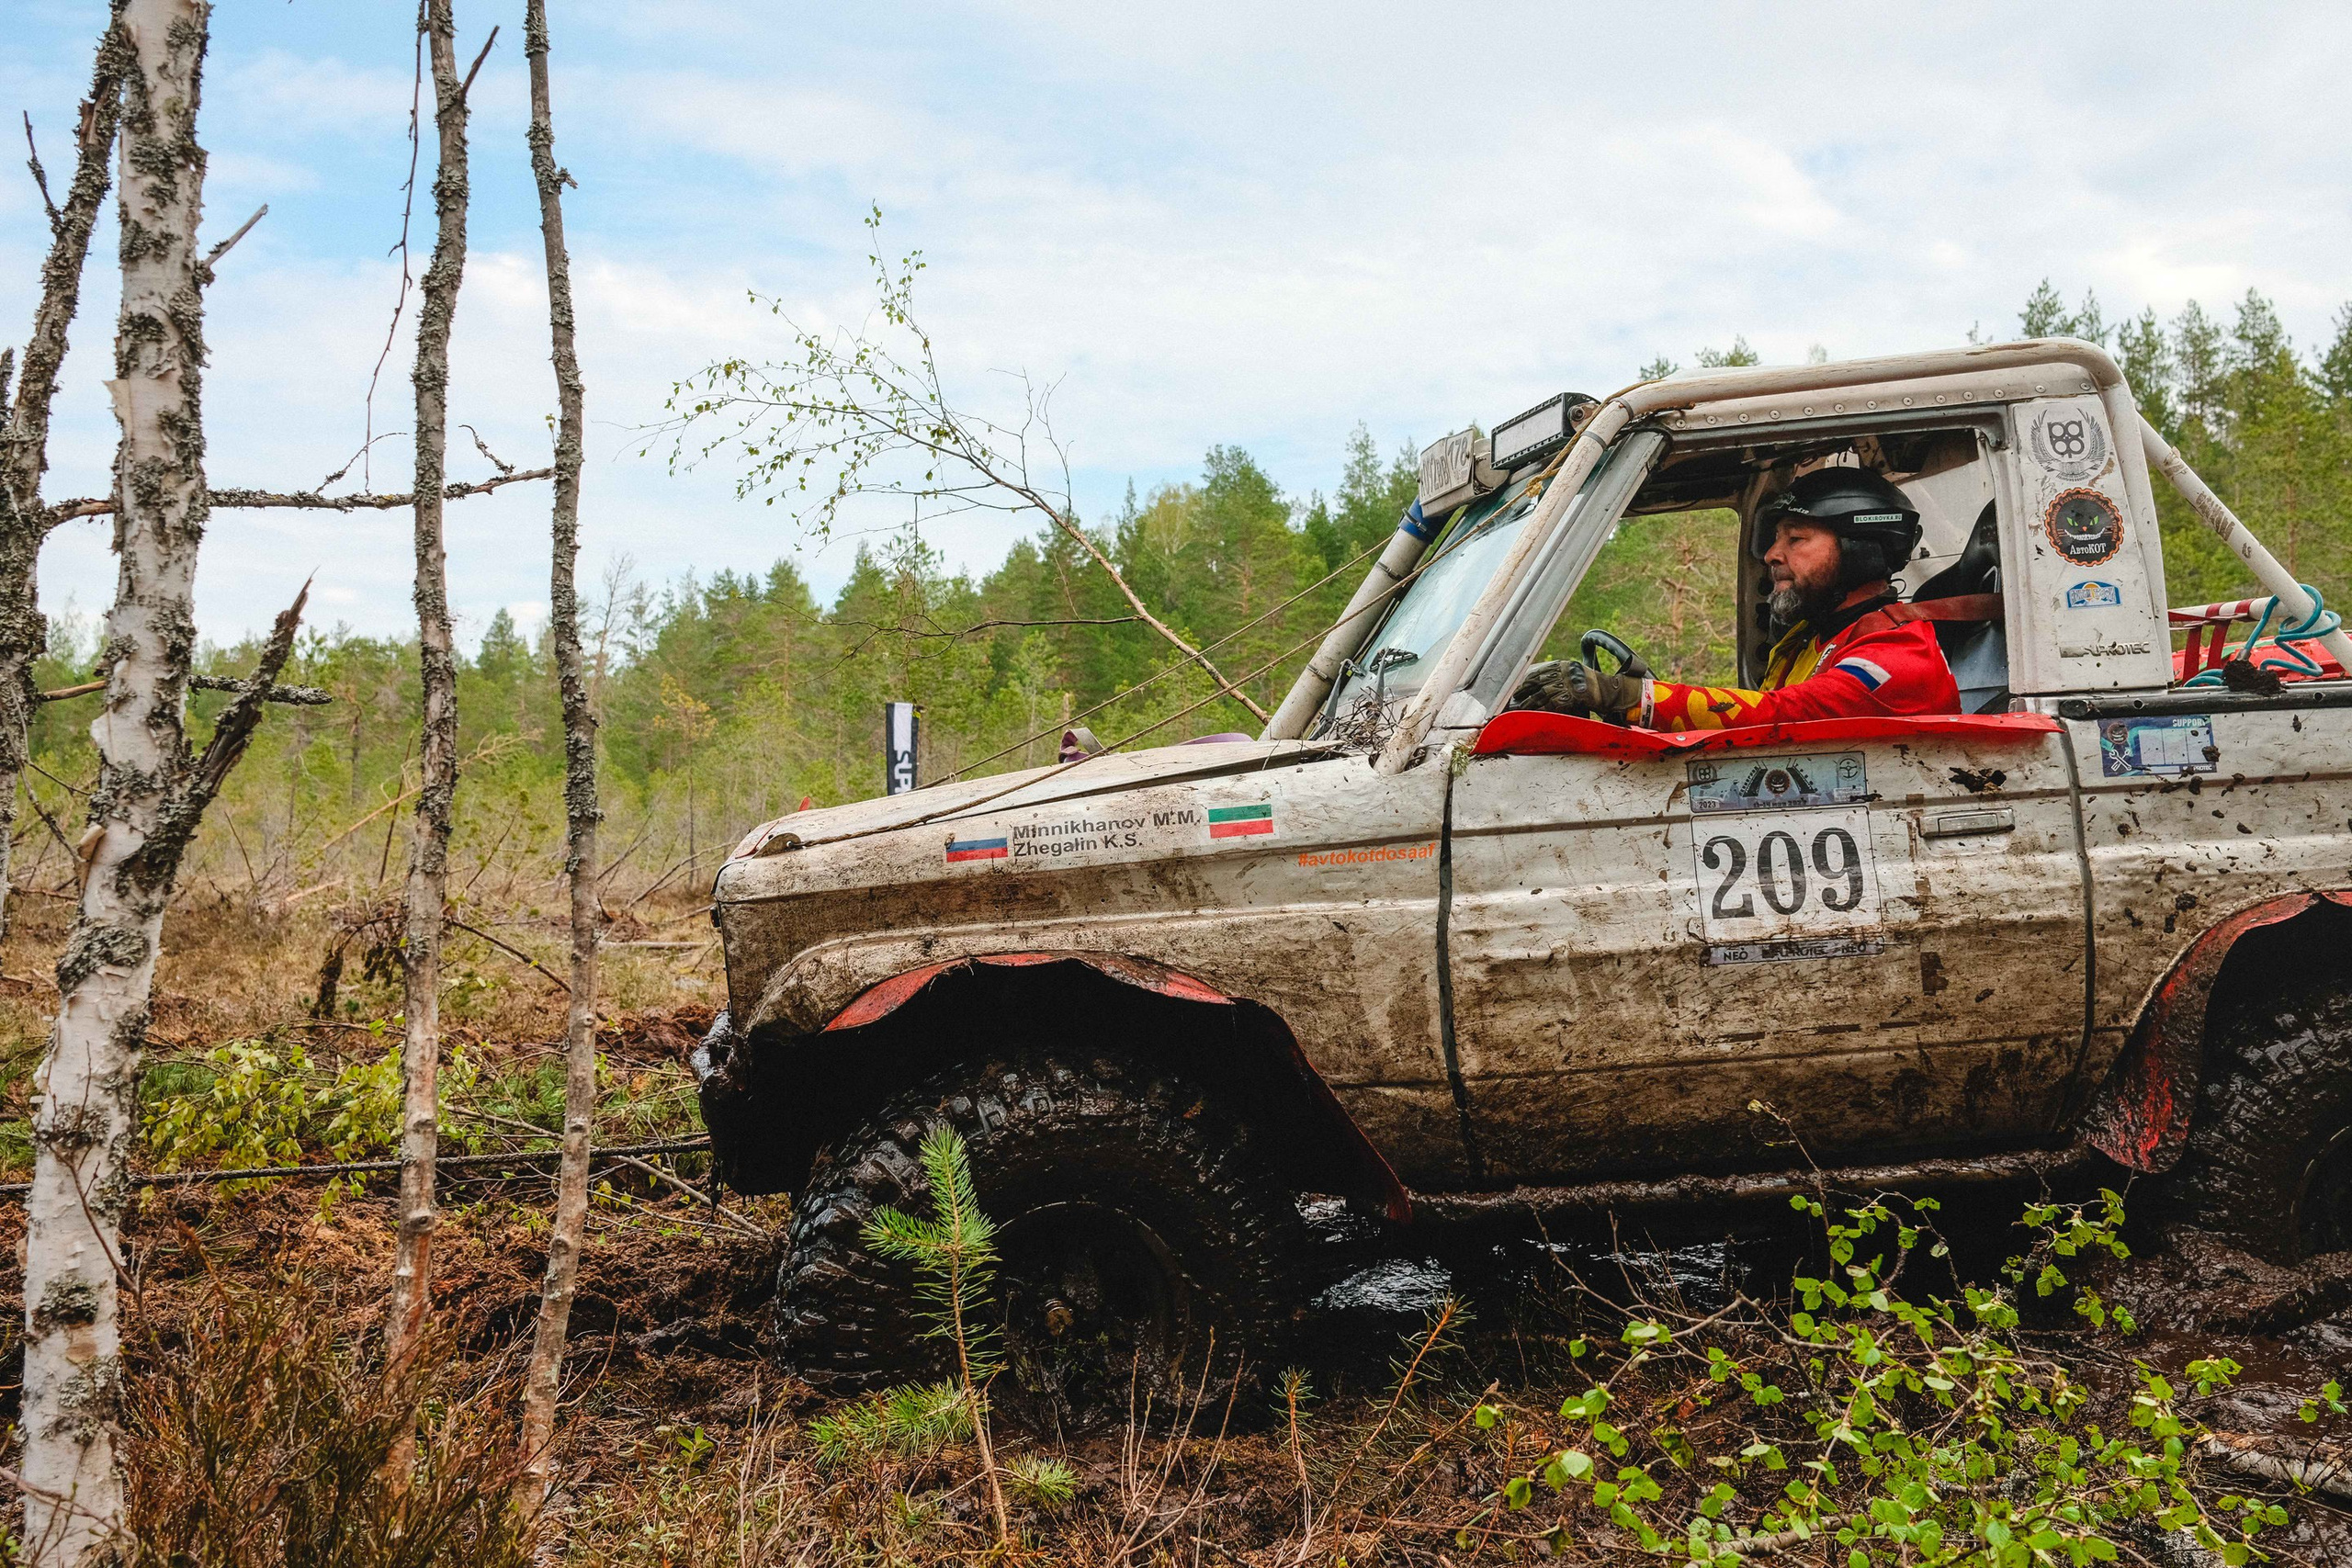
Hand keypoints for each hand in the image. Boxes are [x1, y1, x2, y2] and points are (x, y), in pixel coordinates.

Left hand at [1511, 659, 1641, 719]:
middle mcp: (1563, 672)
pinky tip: (1532, 713)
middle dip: (1523, 690)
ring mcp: (1567, 683)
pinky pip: (1551, 703)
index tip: (1518, 686)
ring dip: (1528, 702)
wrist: (1610, 690)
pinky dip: (1540, 708)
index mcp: (1563, 665)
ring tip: (1518, 708)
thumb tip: (1547, 687)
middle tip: (1513, 698)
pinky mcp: (1570, 695)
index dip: (1527, 680)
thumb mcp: (1576, 676)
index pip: (1539, 671)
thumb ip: (1563, 677)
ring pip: (1541, 693)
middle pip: (1537, 681)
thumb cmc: (1594, 686)